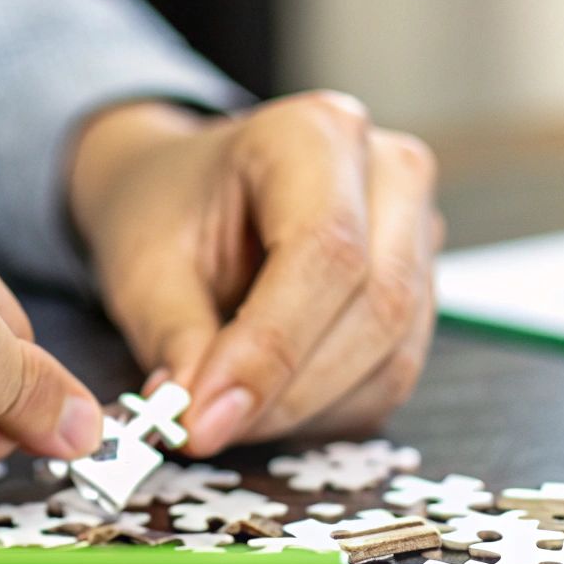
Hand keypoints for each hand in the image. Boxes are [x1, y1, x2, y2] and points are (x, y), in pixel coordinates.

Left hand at [69, 93, 442, 454]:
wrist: (185, 195)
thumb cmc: (165, 213)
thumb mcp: (142, 270)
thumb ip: (174, 340)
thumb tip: (198, 417)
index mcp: (314, 134)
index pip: (324, 251)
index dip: (269, 349)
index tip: (204, 417)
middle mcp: (388, 172)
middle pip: (375, 303)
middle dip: (287, 390)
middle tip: (207, 429)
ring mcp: (417, 229)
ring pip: (393, 351)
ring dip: (307, 407)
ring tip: (226, 415)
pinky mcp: (422, 287)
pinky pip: (393, 372)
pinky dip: (327, 409)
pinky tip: (267, 404)